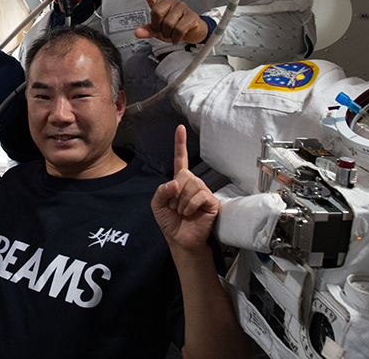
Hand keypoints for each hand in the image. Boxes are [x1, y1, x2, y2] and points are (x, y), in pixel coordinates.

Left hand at [132, 0, 207, 44]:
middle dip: (158, 27)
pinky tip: (177, 38)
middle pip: (156, 13)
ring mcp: (182, 7)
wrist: (192, 32)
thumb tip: (138, 33)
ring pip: (168, 24)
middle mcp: (170, 1)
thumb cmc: (173, 28)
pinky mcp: (191, 15)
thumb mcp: (158, 31)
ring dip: (168, 34)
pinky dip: (175, 38)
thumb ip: (148, 30)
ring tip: (172, 34)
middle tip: (164, 31)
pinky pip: (178, 30)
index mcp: (160, 3)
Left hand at [151, 125, 218, 251]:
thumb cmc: (170, 222)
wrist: (180, 240)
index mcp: (180, 182)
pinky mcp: (211, 202)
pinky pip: (199, 196)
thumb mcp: (157, 205)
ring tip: (182, 212)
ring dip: (182, 202)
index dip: (180, 144)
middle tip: (175, 206)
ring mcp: (203, 192)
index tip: (180, 128)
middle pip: (184, 175)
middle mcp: (193, 184)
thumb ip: (161, 191)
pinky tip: (190, 213)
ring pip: (191, 185)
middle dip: (175, 193)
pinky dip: (190, 206)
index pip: (181, 159)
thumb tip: (175, 182)